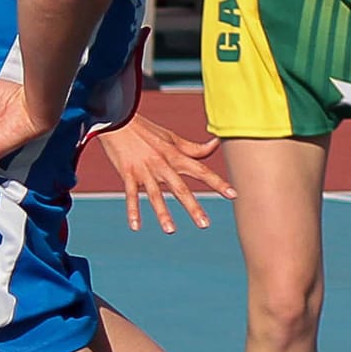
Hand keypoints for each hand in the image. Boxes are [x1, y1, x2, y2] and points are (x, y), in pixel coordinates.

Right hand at [94, 113, 233, 232]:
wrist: (117, 120)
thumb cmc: (147, 131)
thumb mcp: (172, 138)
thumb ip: (194, 148)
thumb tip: (217, 143)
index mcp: (176, 156)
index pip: (201, 171)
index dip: (218, 183)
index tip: (233, 195)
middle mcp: (162, 165)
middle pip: (180, 188)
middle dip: (192, 207)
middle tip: (204, 224)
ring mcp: (144, 170)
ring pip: (155, 195)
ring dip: (162, 213)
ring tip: (171, 230)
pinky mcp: (127, 173)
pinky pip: (130, 195)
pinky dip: (132, 210)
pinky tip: (136, 227)